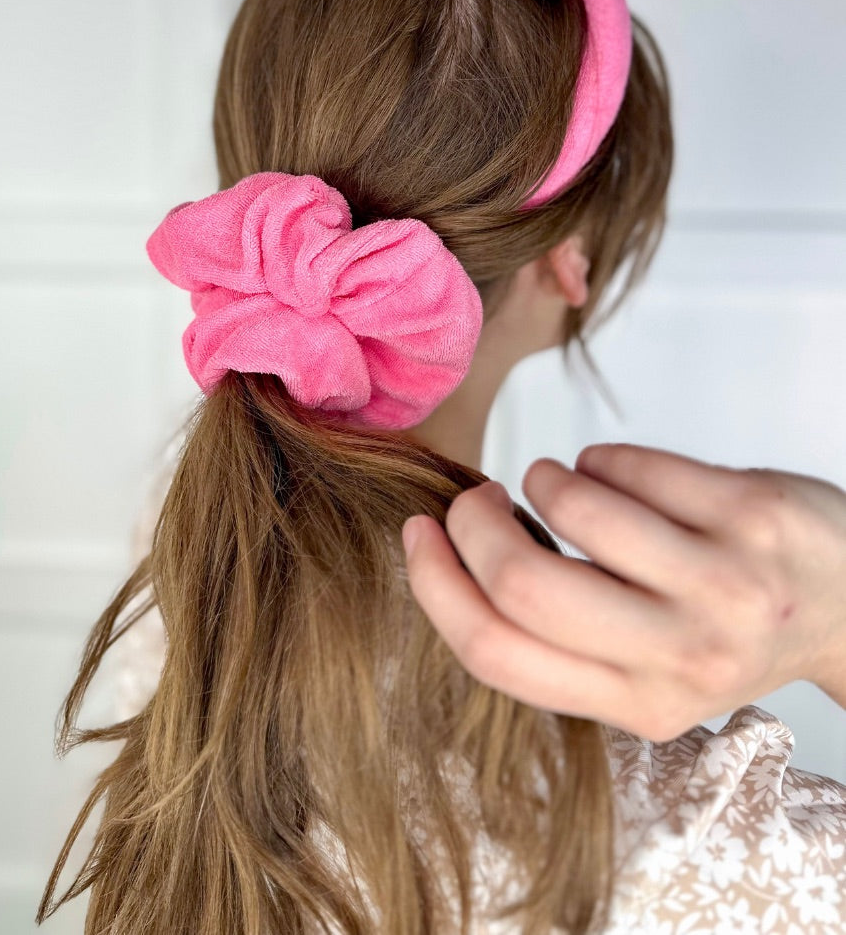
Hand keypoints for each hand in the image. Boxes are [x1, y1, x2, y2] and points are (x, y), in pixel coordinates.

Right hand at [401, 445, 845, 740]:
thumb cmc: (724, 625)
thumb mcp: (648, 670)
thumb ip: (565, 640)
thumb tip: (458, 564)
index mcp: (636, 708)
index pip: (497, 652)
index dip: (434, 584)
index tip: (417, 532)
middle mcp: (681, 658)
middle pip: (523, 584)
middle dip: (475, 522)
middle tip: (480, 499)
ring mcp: (720, 586)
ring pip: (575, 509)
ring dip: (546, 478)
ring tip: (563, 481)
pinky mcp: (749, 515)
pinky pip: (629, 464)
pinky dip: (603, 459)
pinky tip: (623, 474)